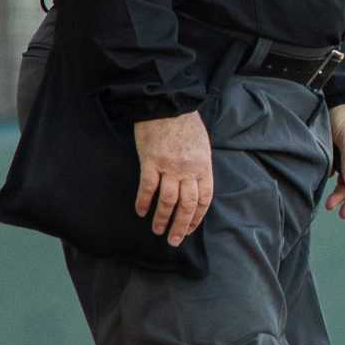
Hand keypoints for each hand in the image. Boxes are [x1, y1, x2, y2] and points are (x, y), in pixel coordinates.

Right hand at [133, 110, 212, 247]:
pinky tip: (140, 211)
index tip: (189, 229)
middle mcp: (188, 169)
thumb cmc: (185, 123)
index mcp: (203, 166)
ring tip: (157, 231)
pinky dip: (143, 201)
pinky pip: (147, 187)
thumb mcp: (202, 146)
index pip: (204, 199)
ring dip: (162, 219)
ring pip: (168, 201)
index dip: (197, 217)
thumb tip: (194, 187)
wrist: (168, 103)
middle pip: (187, 205)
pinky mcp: (150, 161)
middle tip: (174, 240)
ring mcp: (169, 166)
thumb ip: (199, 167)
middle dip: (181, 226)